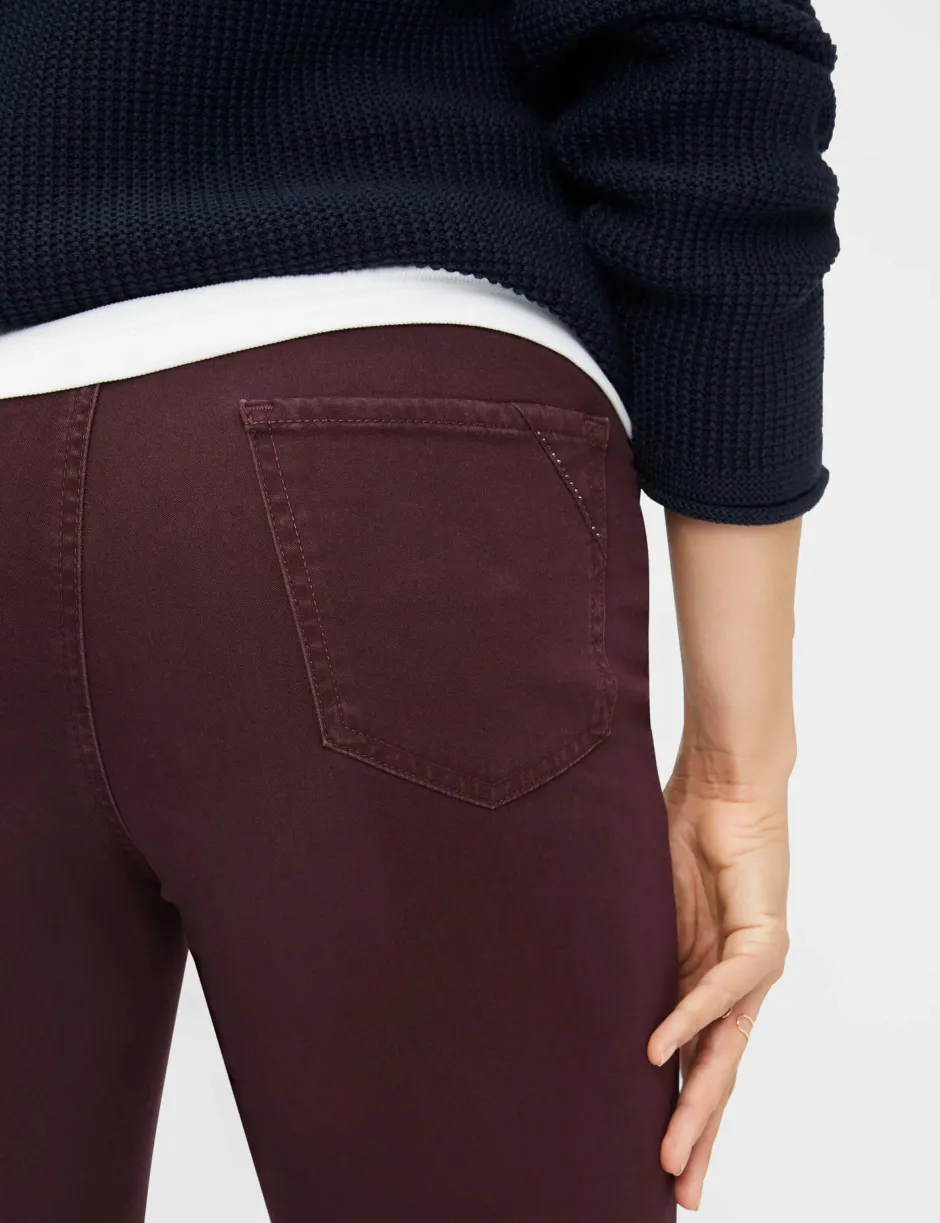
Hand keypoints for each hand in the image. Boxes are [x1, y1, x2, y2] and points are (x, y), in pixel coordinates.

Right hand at [647, 748, 790, 1210]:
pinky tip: (662, 1049)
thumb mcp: (639, 905)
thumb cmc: (681, 832)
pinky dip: (692, 1017)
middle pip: (715, 1074)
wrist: (724, 781)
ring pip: (727, 1049)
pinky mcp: (764, 937)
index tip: (654, 1163)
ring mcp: (751, 966)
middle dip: (695, 1133)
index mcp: (698, 982)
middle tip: (676, 1190)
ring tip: (673, 1150)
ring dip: (700, 1100)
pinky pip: (725, 987)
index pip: (691, 1063)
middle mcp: (729, 986)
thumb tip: (549, 962)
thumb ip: (615, 941)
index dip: (677, 1113)